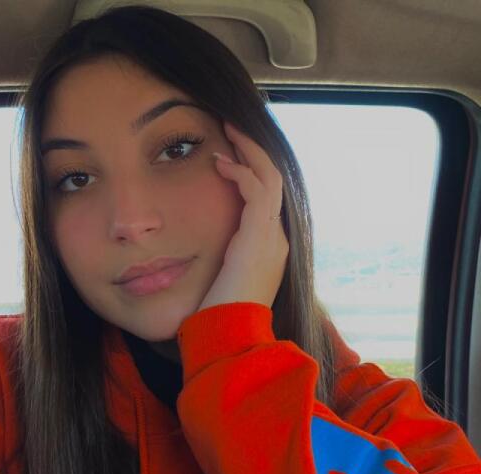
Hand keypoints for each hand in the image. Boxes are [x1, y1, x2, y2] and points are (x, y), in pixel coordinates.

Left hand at [198, 121, 288, 310]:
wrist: (229, 335)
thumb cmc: (220, 312)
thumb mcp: (222, 280)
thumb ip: (223, 258)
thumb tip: (207, 248)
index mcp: (269, 247)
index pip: (268, 198)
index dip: (252, 170)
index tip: (229, 154)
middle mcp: (277, 238)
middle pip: (274, 181)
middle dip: (254, 151)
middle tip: (232, 128)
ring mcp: (272, 236)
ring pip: (271, 178)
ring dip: (250, 151)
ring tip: (228, 131)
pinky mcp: (259, 236)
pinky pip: (258, 190)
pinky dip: (242, 171)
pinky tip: (219, 162)